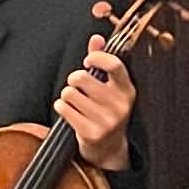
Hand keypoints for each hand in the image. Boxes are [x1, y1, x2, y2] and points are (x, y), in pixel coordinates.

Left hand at [53, 31, 134, 166]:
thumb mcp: (110, 87)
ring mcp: (107, 121)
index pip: (114, 64)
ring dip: (67, 95)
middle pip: (82, 78)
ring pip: (70, 93)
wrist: (109, 149)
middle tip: (77, 85)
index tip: (88, 60)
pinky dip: (61, 107)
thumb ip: (102, 61)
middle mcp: (120, 106)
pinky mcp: (92, 134)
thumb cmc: (106, 111)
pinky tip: (68, 111)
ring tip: (74, 101)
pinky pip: (64, 109)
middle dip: (74, 79)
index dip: (96, 57)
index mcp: (127, 90)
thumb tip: (97, 38)